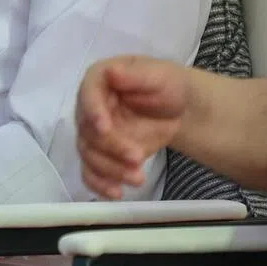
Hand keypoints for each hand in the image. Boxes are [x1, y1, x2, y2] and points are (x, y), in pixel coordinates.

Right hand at [76, 55, 192, 197]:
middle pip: (88, 130)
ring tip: (138, 178)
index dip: (93, 111)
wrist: (178, 109)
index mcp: (99, 80)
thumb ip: (135, 75)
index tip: (105, 128)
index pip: (88, 94)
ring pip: (90, 154)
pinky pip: (91, 171)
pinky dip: (100, 184)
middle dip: (111, 148)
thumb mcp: (158, 75)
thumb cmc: (168, 86)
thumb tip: (111, 72)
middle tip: (137, 157)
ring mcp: (94, 132)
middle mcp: (90, 107)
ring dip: (110, 169)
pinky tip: (116, 193)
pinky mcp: (102, 154)